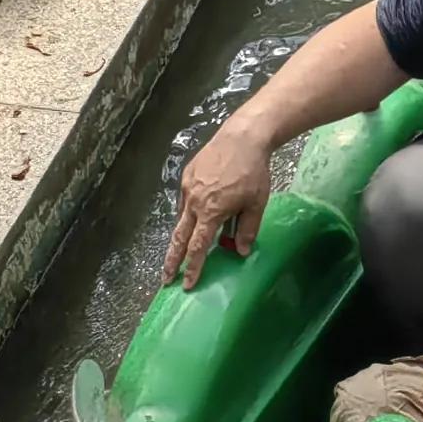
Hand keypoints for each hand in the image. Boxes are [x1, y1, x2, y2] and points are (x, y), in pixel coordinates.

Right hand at [164, 117, 273, 285]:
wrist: (242, 137)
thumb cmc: (254, 172)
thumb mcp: (256, 203)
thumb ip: (248, 229)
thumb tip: (241, 252)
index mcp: (211, 212)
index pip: (198, 247)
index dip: (192, 268)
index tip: (187, 284)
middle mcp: (194, 202)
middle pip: (179, 238)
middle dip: (171, 261)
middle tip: (166, 279)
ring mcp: (188, 188)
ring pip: (181, 219)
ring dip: (180, 237)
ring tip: (179, 252)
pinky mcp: (187, 176)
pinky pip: (185, 202)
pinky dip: (188, 214)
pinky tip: (195, 217)